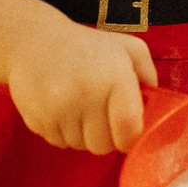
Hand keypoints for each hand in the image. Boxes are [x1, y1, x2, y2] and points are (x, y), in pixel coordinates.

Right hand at [4, 19, 157, 153]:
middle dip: (106, 138)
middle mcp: (87, 94)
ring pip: (80, 146)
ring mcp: (59, 108)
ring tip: (79, 109)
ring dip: (83, 135)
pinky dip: (63, 133)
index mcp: (114, 77)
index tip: (127, 134)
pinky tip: (61, 110)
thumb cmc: (86, 46)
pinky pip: (59, 143)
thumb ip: (148, 72)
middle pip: (103, 145)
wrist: (32, 40)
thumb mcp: (126, 47)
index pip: (128, 128)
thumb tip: (155, 102)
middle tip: (102, 119)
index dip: (130, 139)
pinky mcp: (37, 118)